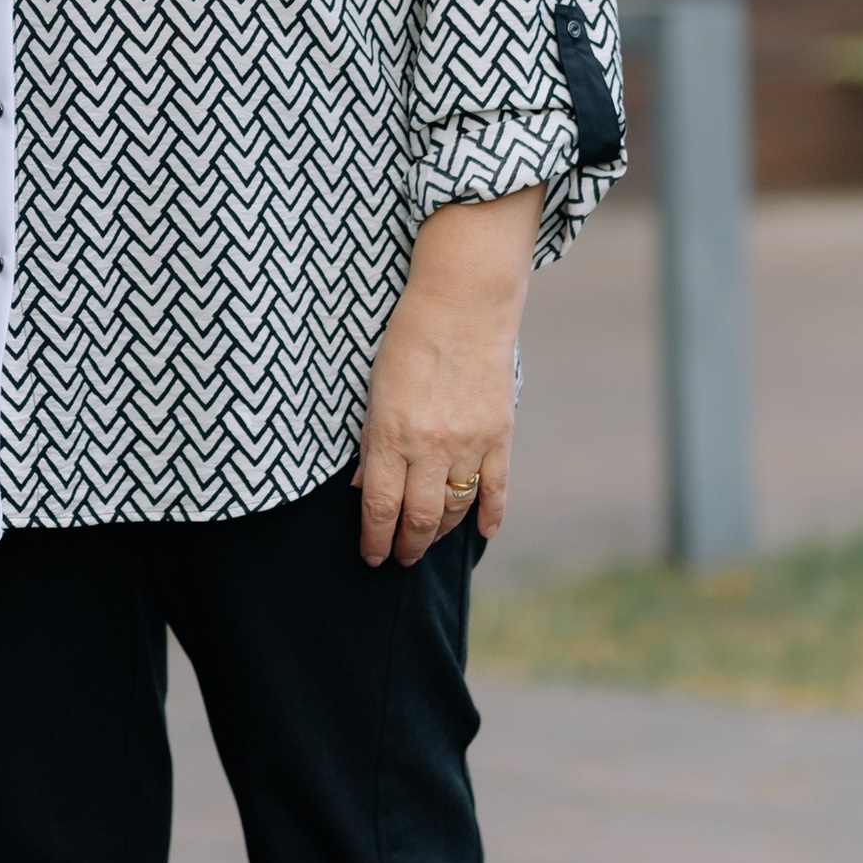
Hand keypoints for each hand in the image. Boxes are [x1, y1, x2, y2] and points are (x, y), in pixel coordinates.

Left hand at [352, 188, 541, 568]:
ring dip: (439, 533)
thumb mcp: (374, 389)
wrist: (463, 303)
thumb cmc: (408, 339)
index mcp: (392, 434)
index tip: (371, 556)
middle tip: (400, 558)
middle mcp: (431, 446)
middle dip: (407, 546)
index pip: (381, 507)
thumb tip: (363, 488)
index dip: (374, 539)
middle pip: (419, 518)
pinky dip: (491, 515)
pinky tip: (483, 533)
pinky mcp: (500, 435)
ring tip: (427, 542)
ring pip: (455, 509)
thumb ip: (370, 442)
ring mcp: (469, 444)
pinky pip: (497, 489)